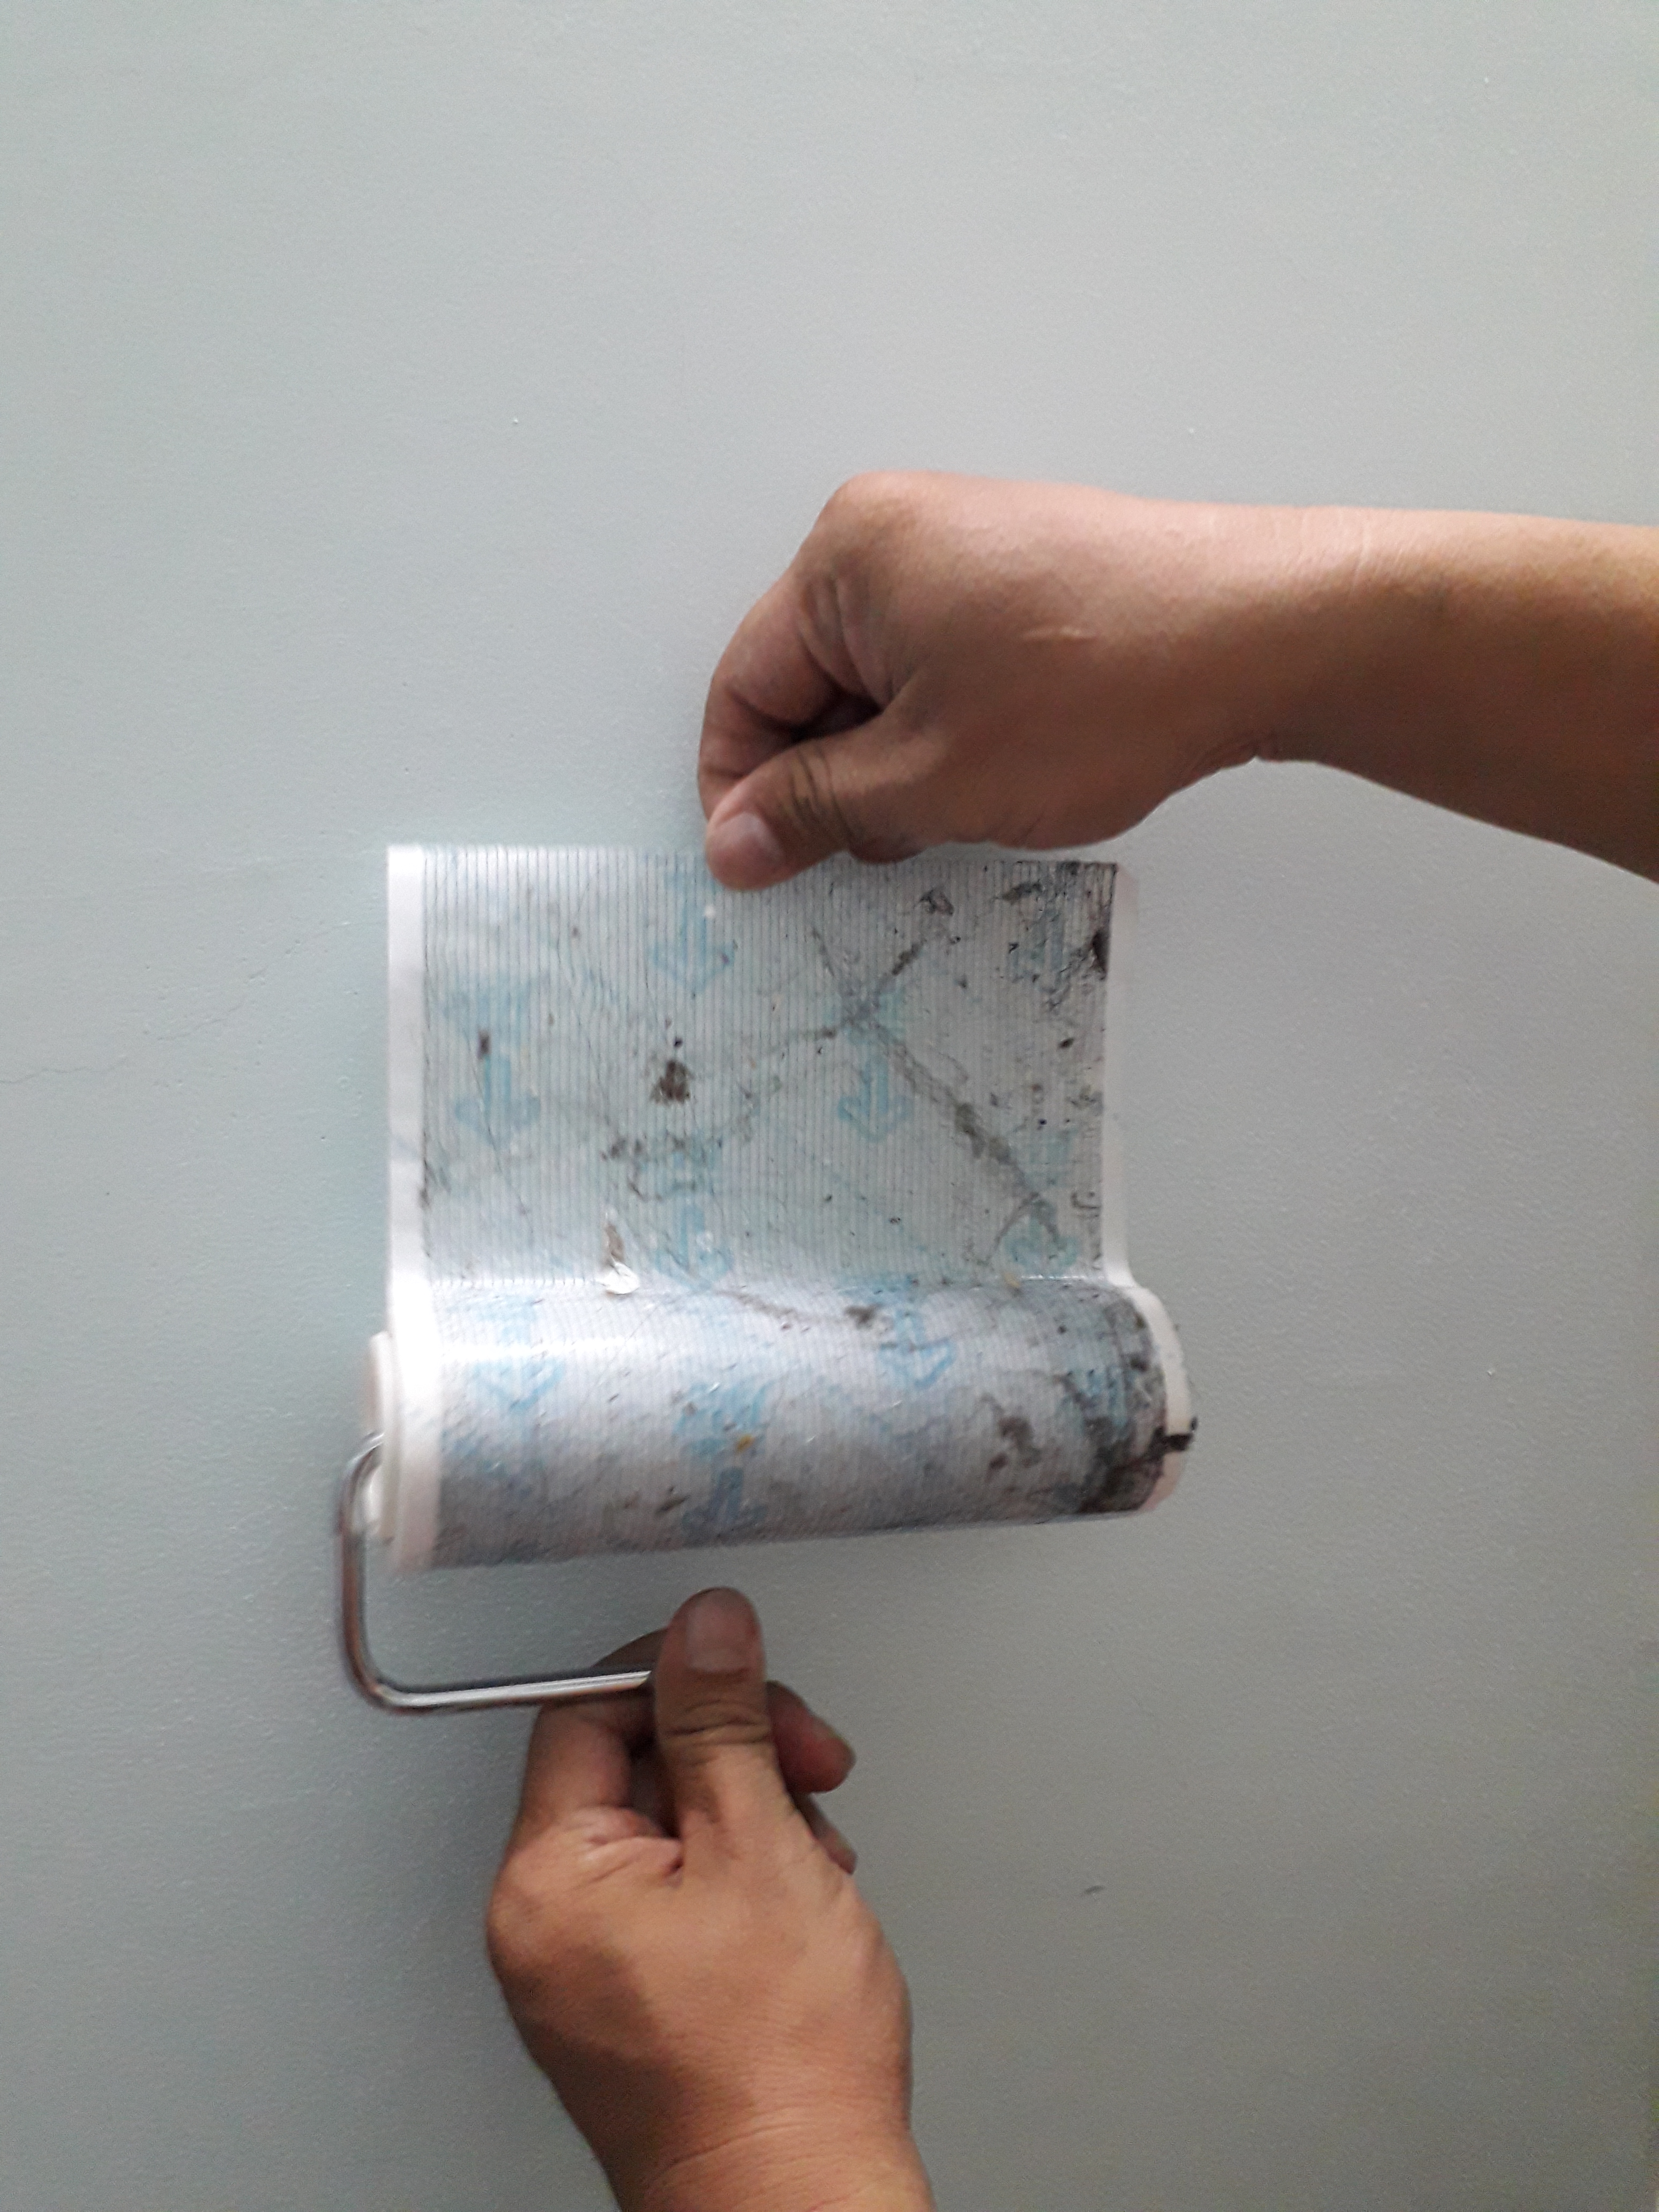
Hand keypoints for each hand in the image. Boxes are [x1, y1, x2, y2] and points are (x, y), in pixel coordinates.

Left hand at [487, 1589, 933, 2211]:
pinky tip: (799, 1904)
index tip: (748, 1681)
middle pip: (632, 1766)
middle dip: (736, 1756)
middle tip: (810, 1771)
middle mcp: (547, 1925)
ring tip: (814, 1864)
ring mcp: (587, 1968)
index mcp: (548, 1882)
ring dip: (755, 1815)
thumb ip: (724, 1721)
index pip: (588, 1715)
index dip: (678, 1682)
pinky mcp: (632, 1997)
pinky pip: (678, 1890)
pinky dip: (746, 1875)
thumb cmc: (777, 2071)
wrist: (798, 2204)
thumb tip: (707, 1629)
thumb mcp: (760, 1845)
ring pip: (669, 1825)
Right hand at [700, 472, 1658, 884]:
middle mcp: (892, 530)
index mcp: (843, 558)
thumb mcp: (928, 780)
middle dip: (831, 778)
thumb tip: (730, 844)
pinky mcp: (1021, 572)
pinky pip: (940, 661)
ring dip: (895, 761)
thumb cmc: (1094, 695)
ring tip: (966, 806)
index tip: (764, 871)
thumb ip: (814, 812)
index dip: (743, 794)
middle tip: (891, 846)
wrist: (1264, 633)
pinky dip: (948, 727)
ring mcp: (964, 544)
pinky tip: (1004, 770)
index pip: (742, 689)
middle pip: (806, 681)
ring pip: (879, 682)